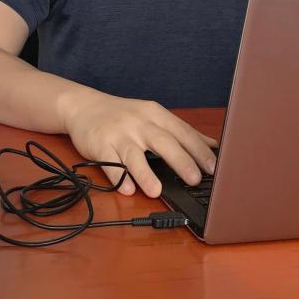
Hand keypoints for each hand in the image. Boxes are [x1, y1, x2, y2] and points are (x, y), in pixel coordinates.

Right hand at [62, 93, 217, 196]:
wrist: (85, 106)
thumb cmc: (125, 115)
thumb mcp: (154, 116)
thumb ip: (182, 132)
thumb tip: (213, 145)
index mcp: (156, 115)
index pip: (182, 132)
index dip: (199, 149)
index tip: (214, 167)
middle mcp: (139, 123)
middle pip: (162, 141)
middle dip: (180, 160)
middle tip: (194, 179)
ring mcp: (118, 134)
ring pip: (133, 154)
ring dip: (145, 173)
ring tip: (156, 191)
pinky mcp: (99, 145)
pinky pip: (109, 164)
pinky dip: (118, 178)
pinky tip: (127, 189)